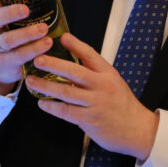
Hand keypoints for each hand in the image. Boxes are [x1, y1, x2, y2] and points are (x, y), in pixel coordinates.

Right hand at [0, 0, 53, 94]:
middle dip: (10, 13)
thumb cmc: (13, 36)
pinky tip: (46, 50)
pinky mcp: (7, 63)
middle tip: (26, 10)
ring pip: (8, 41)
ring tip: (45, 31)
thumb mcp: (16, 23)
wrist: (1, 66)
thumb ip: (33, 8)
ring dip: (27, 36)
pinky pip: (19, 58)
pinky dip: (33, 53)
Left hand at [26, 33, 159, 160]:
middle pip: (74, 72)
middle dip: (53, 64)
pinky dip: (52, 106)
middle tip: (37, 59)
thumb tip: (71, 57)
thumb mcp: (113, 81)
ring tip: (31, 80)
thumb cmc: (121, 103)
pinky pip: (66, 111)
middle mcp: (102, 86)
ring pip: (65, 92)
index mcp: (108, 74)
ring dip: (45, 86)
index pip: (90, 55)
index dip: (76, 45)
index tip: (62, 37)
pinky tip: (42, 102)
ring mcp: (95, 103)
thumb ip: (94, 71)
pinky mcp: (89, 120)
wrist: (136, 130)